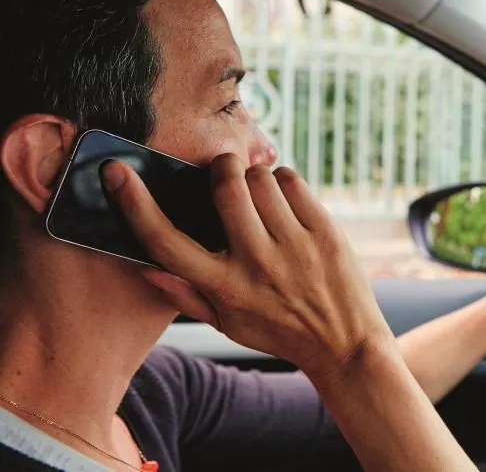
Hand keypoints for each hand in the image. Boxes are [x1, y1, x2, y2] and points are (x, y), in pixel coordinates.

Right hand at [101, 154, 390, 371]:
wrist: (344, 344)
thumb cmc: (279, 331)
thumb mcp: (228, 324)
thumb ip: (186, 295)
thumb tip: (146, 266)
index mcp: (223, 287)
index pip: (165, 241)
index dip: (134, 203)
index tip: (116, 173)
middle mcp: (256, 263)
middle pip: (225, 187)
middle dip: (220, 166)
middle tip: (224, 169)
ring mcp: (294, 246)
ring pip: (261, 178)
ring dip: (254, 176)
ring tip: (260, 194)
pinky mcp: (325, 232)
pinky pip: (293, 182)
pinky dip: (283, 181)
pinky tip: (284, 200)